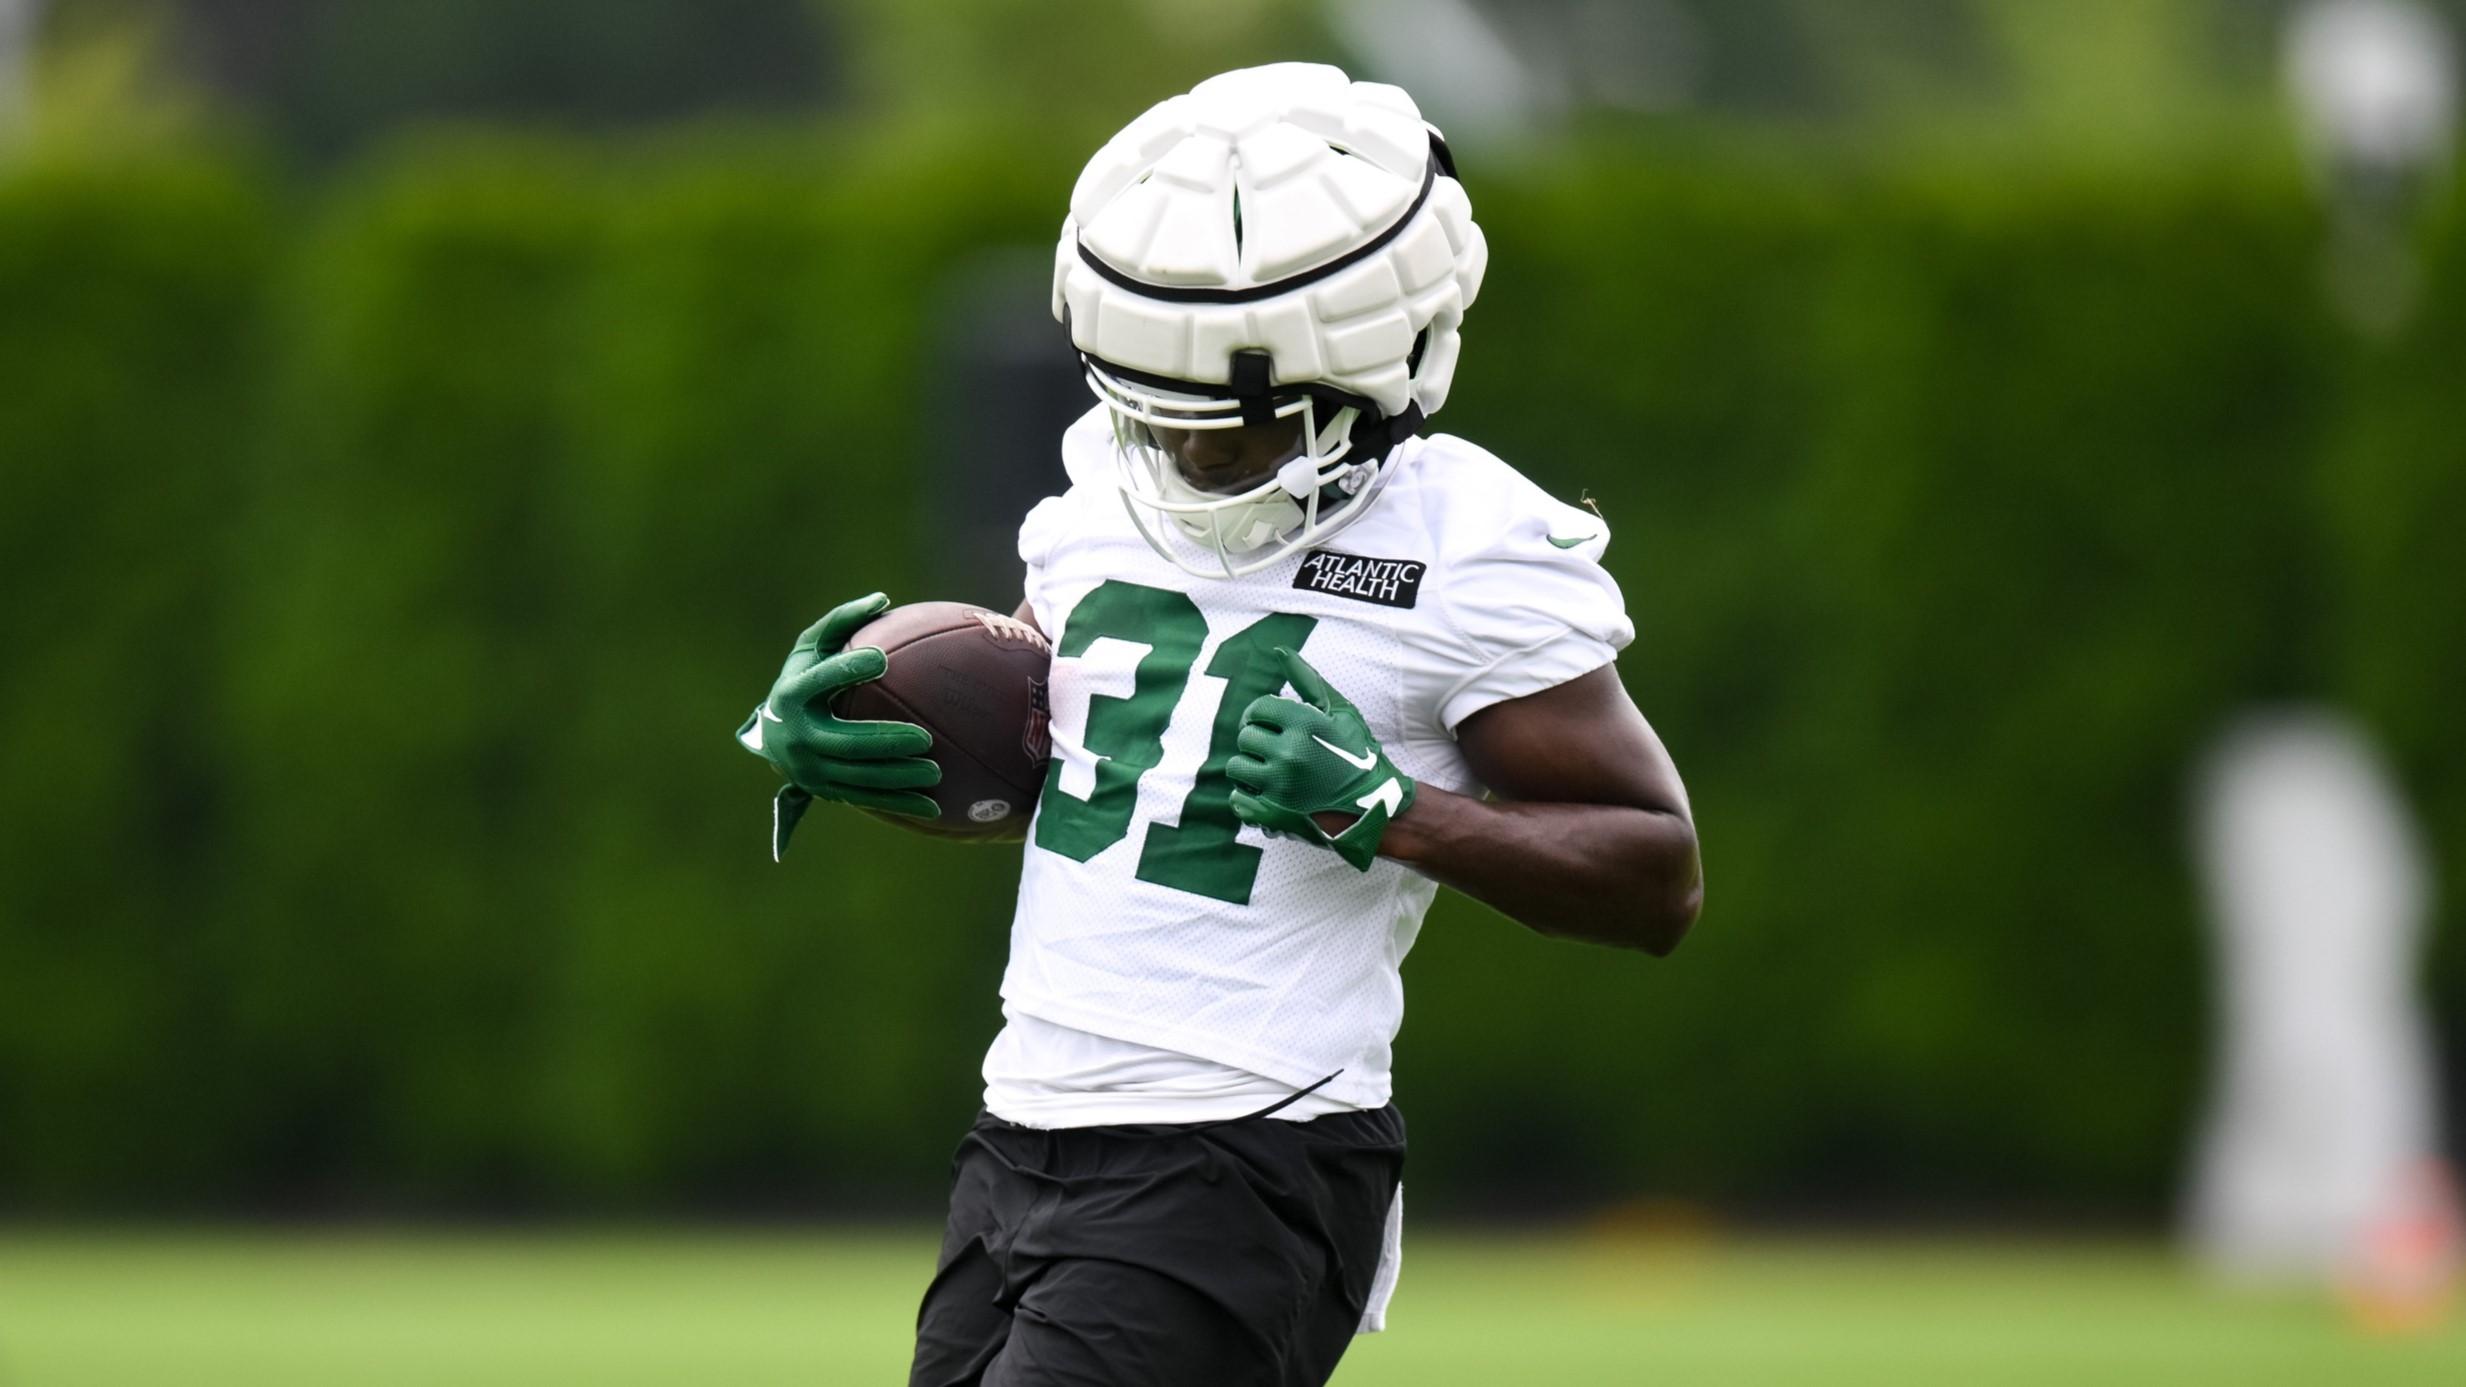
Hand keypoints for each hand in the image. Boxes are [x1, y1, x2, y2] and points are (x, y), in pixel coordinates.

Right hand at [736, 592, 939, 858]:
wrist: (772, 734)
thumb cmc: (801, 678)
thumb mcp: (811, 647)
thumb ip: (842, 621)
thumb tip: (883, 598)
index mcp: (793, 694)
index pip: (820, 681)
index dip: (847, 671)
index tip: (881, 659)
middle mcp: (799, 736)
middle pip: (846, 742)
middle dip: (886, 742)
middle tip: (925, 738)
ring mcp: (811, 769)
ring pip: (859, 777)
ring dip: (898, 778)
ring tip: (936, 771)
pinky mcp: (826, 791)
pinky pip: (867, 799)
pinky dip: (899, 803)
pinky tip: (933, 806)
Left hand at [1226, 648, 1414, 870]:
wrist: (1374, 804)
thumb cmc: (1356, 752)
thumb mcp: (1340, 711)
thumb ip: (1307, 679)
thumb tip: (1278, 650)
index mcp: (1304, 723)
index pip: (1258, 709)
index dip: (1263, 716)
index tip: (1274, 725)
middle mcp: (1290, 752)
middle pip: (1246, 737)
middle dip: (1259, 741)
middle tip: (1278, 750)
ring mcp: (1280, 784)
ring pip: (1238, 767)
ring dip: (1251, 767)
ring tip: (1273, 771)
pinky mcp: (1274, 812)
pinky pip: (1238, 797)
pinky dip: (1248, 795)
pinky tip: (1270, 792)